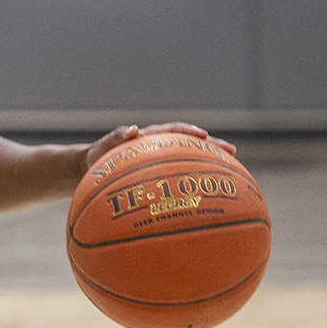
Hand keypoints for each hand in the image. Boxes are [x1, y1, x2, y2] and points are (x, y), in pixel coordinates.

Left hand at [85, 122, 236, 167]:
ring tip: (233, 172)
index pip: (173, 130)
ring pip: (190, 160)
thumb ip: (115, 137)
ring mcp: (163, 161)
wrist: (93, 170)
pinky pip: (181, 177)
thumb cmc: (99, 158)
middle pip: (191, 144)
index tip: (203, 136)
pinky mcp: (162, 175)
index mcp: (150, 137)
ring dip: (209, 164)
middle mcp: (161, 147)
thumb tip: (132, 129)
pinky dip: (195, 182)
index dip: (188, 132)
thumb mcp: (103, 148)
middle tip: (232, 152)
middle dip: (212, 146)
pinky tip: (209, 198)